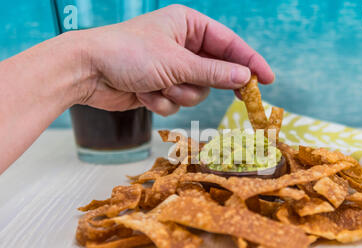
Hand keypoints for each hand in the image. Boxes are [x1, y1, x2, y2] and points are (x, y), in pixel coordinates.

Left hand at [78, 4, 273, 115]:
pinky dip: (162, 102)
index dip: (250, 61)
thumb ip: (213, 72)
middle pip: (215, 71)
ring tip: (158, 85)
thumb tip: (245, 77)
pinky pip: (176, 102)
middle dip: (212, 83)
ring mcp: (171, 68)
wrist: (87, 71)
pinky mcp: (160, 87)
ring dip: (179, 94)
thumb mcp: (177, 62)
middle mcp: (182, 45)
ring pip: (196, 92)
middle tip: (243, 96)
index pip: (228, 43)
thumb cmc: (128, 54)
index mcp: (188, 25)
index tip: (268, 79)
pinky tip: (143, 93)